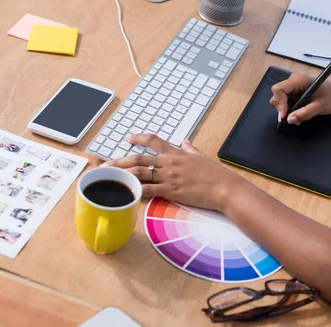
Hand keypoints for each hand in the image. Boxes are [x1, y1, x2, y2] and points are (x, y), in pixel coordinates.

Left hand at [102, 135, 247, 211]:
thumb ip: (190, 149)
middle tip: (106, 164)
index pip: (154, 140)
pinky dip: (135, 191)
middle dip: (120, 161)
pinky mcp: (170, 191)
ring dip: (122, 174)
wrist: (224, 187)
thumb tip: (186, 141)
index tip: (128, 139)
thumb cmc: (216, 174)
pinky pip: (148, 190)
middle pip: (139, 159)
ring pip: (139, 173)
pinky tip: (125, 193)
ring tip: (109, 178)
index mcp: (176, 153)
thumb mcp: (201, 157)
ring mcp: (169, 177)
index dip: (139, 138)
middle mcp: (169, 163)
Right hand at [270, 73, 330, 124]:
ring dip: (286, 111)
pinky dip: (289, 110)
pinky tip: (299, 114)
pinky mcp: (295, 93)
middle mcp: (294, 81)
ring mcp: (294, 87)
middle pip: (277, 95)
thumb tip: (290, 119)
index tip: (284, 116)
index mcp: (299, 79)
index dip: (279, 103)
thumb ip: (305, 113)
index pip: (278, 89)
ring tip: (298, 117)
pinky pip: (286, 102)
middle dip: (282, 108)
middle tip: (293, 118)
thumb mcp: (321, 106)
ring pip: (280, 99)